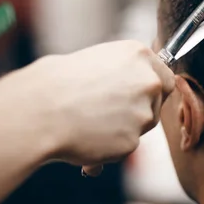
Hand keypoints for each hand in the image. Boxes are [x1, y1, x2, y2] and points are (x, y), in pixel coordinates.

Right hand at [3, 40, 174, 174]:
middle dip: (141, 110)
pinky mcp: (132, 140)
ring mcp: (143, 111)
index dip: (154, 90)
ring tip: (87, 124)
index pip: (165, 76)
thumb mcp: (96, 60)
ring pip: (141, 126)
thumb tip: (130, 83)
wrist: (38, 110)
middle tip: (111, 113)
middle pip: (158, 102)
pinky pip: (124, 147)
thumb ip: (123, 71)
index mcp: (139, 55)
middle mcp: (148, 81)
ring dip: (122, 129)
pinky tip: (84, 139)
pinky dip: (108, 148)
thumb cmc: (56, 83)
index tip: (142, 97)